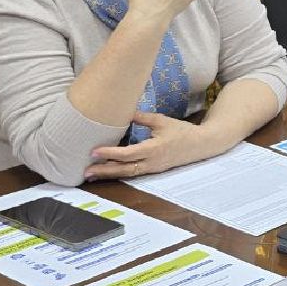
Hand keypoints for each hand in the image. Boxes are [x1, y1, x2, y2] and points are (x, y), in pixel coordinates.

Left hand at [84, 112, 221, 179]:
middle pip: (124, 169)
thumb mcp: (161, 120)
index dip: (110, 153)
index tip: (94, 151)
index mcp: (153, 149)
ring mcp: (153, 168)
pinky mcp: (153, 170)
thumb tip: (123, 111)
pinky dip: (119, 173)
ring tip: (91, 174)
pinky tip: (108, 172)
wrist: (200, 145)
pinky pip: (133, 173)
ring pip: (127, 174)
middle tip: (86, 171)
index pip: (127, 153)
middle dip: (104, 170)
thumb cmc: (181, 131)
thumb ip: (141, 118)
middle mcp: (152, 162)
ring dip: (109, 174)